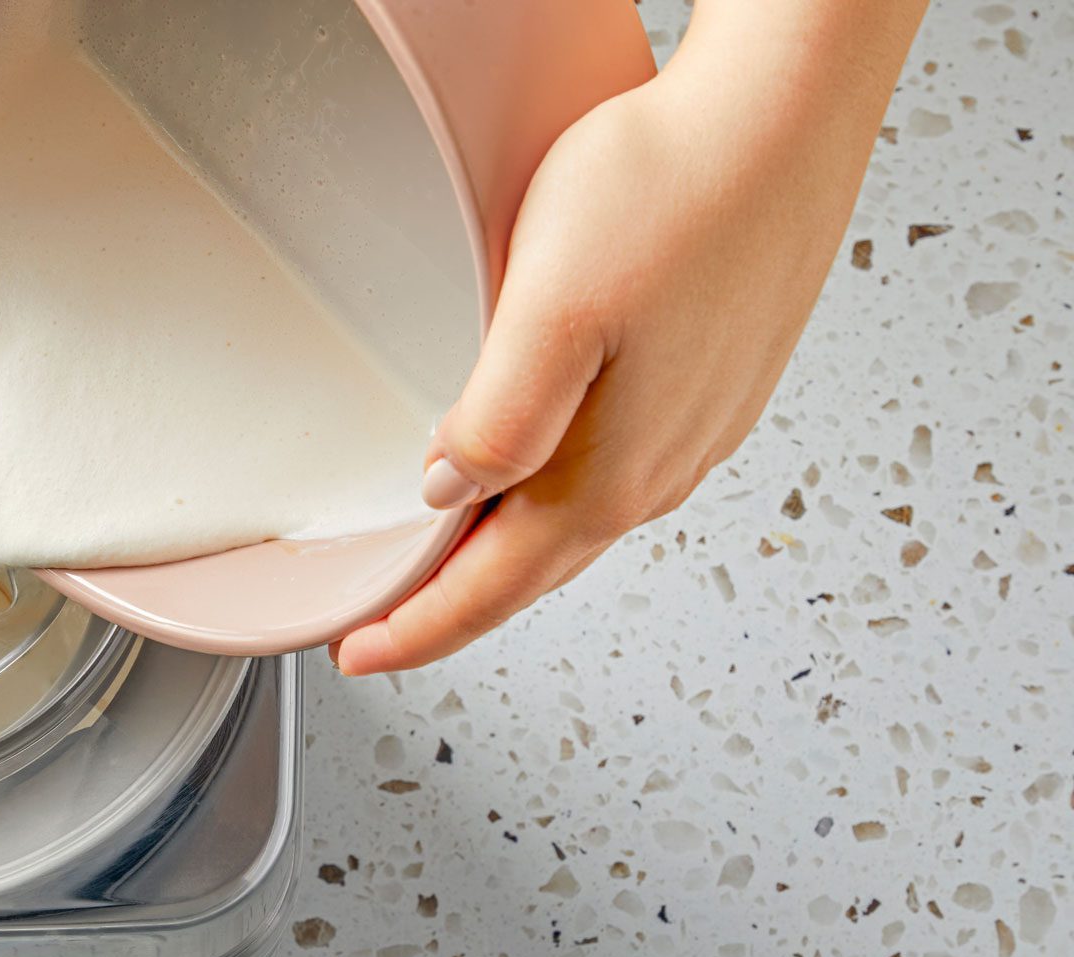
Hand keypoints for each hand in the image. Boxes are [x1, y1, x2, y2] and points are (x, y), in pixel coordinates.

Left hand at [333, 0, 927, 674]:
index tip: (358, 653)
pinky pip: (616, 473)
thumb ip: (499, 421)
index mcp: (609, 474)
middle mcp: (659, 469)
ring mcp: (693, 430)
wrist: (787, 113)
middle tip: (386, 627)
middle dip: (451, 608)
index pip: (491, 592)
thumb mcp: (553, 310)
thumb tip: (448, 491)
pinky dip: (557, 498)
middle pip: (531, 572)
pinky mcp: (711, 383)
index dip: (415, 632)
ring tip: (445, 562)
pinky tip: (537, 473)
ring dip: (505, 555)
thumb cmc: (678, 189)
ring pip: (575, 525)